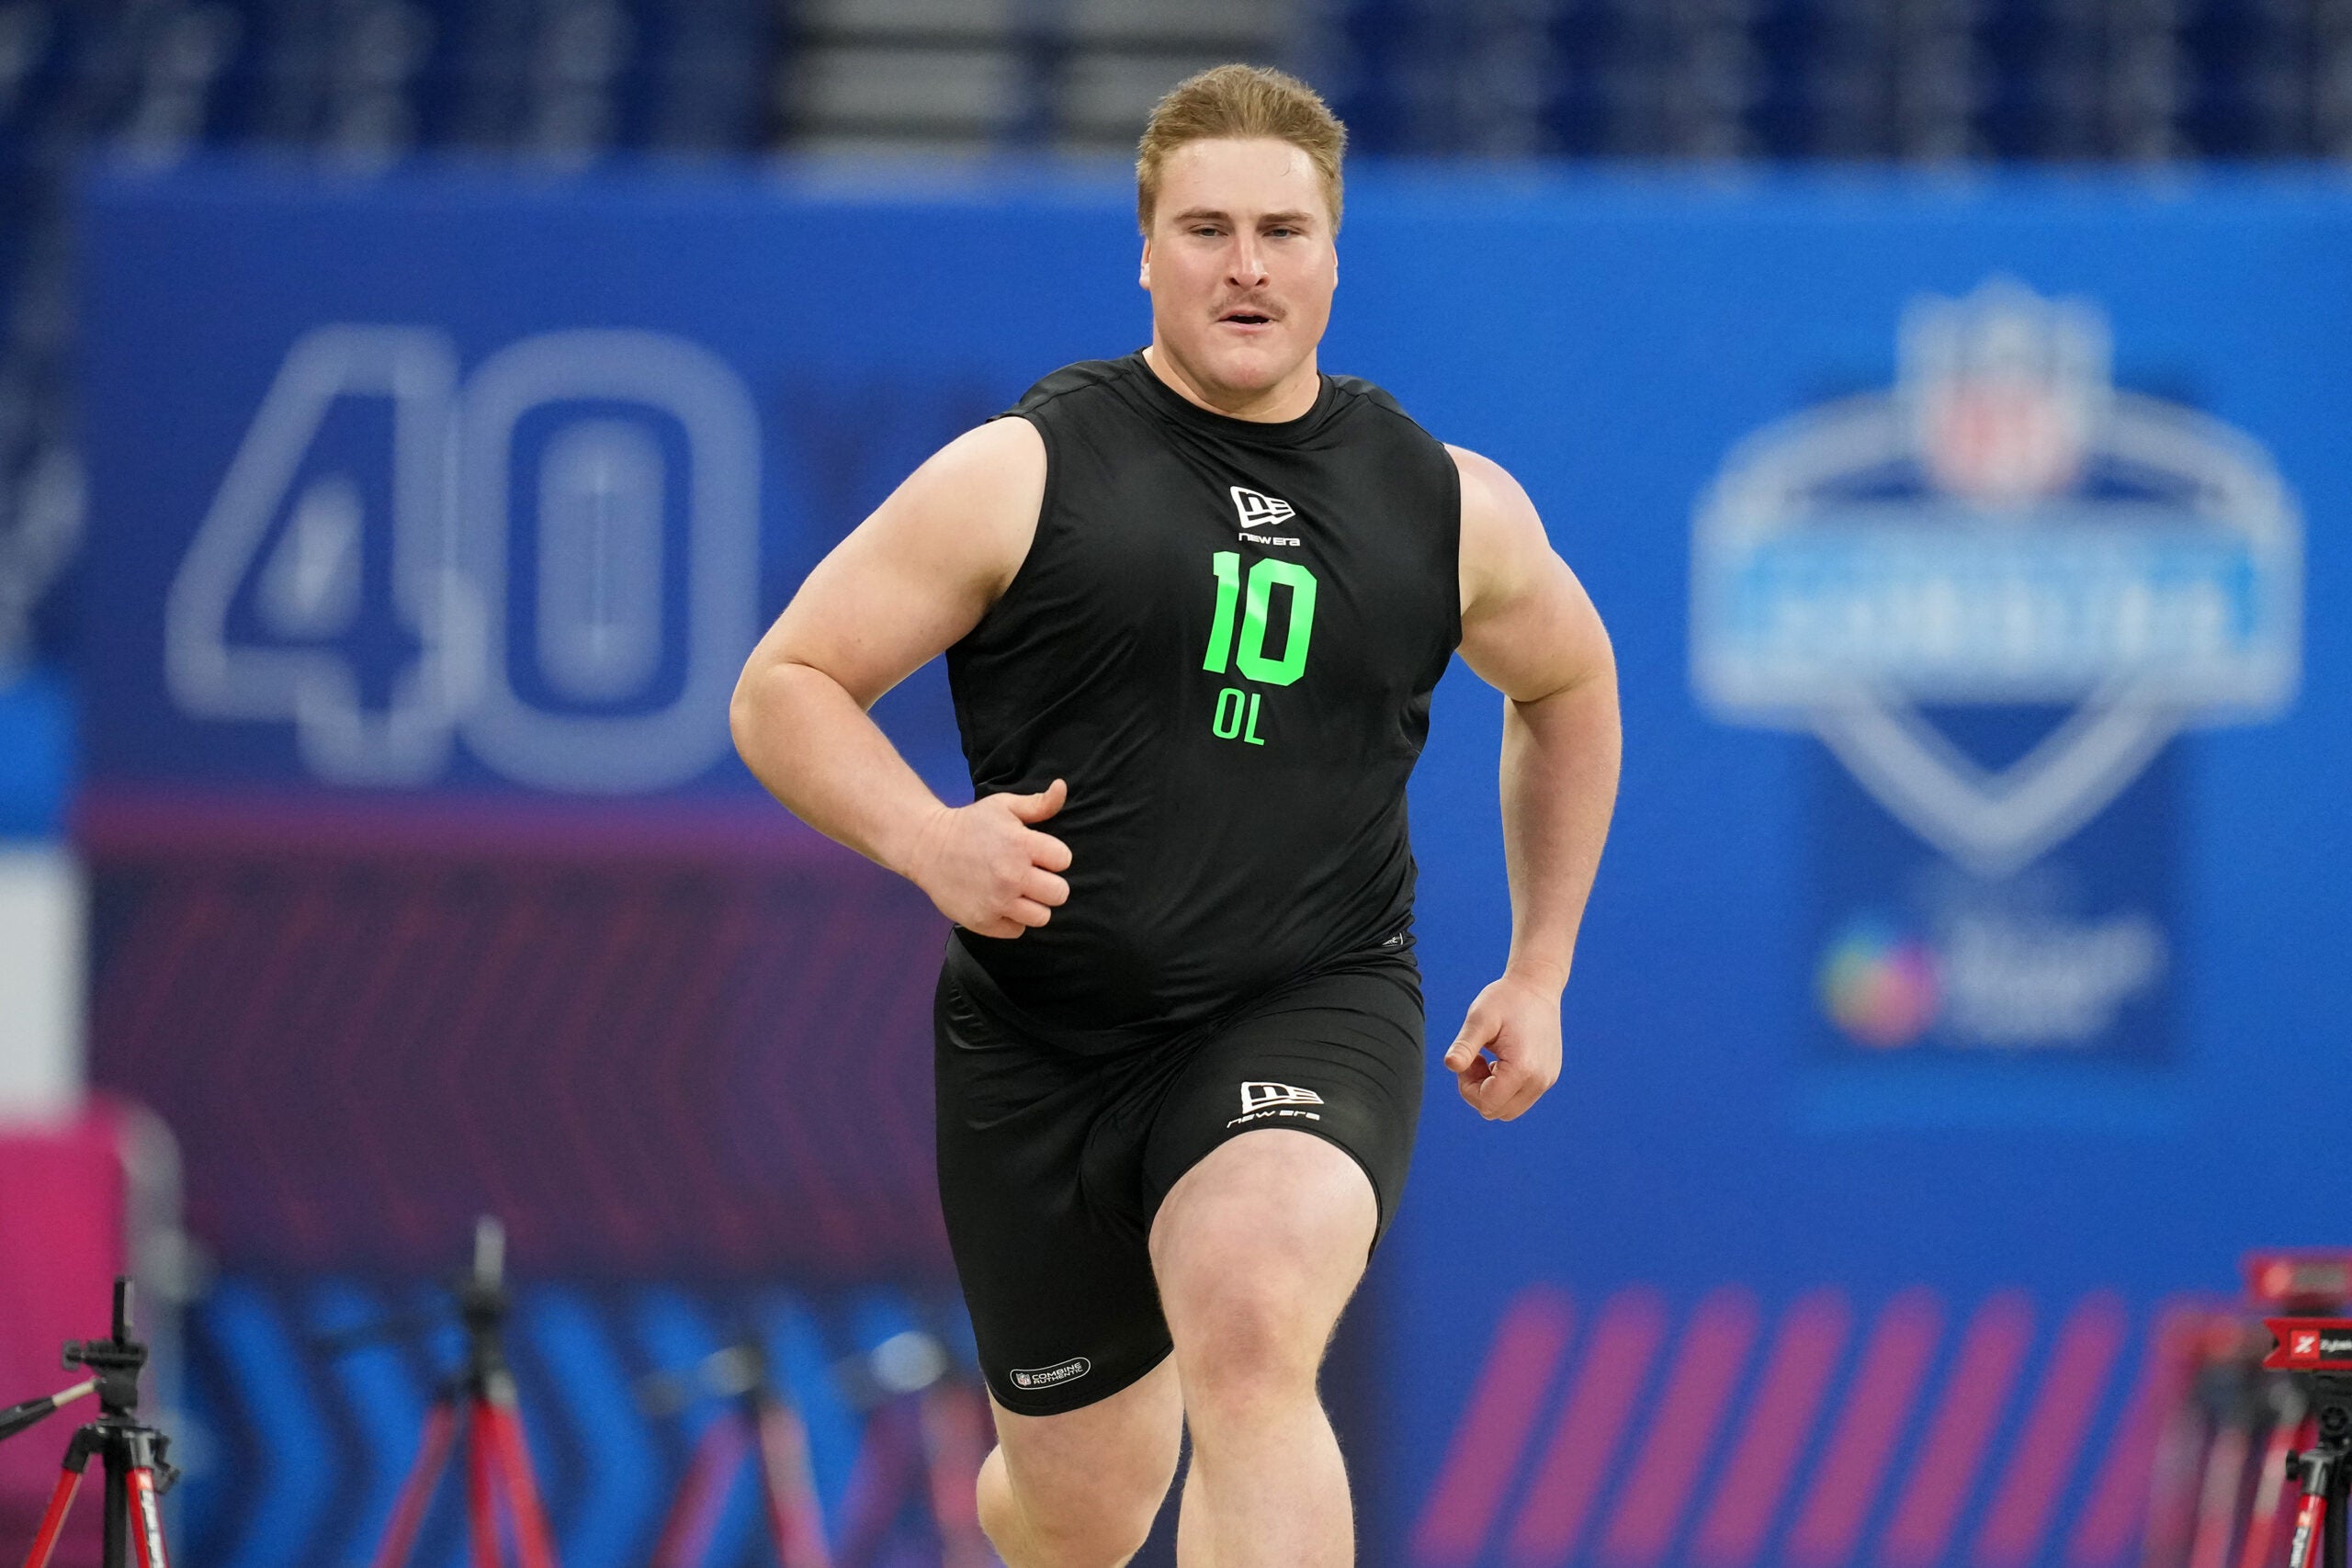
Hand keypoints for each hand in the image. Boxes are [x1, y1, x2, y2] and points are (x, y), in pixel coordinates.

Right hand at [905, 779, 1071, 937]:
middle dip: (1050, 884)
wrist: (927, 847)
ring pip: (1042, 917)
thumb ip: (1038, 803)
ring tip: (1018, 892)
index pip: (1064, 860)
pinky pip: (1017, 930)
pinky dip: (1011, 920)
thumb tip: (1062, 786)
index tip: (1039, 855)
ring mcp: (997, 902)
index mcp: (1021, 845)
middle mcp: (1012, 876)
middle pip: (1060, 894)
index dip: (1054, 857)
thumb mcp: (1003, 806)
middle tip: (1032, 877)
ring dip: (1033, 905)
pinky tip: (1000, 904)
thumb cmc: (971, 824)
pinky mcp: (983, 922)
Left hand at [1442, 974, 1562, 1120]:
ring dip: (1492, 1091)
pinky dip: (1506, 1087)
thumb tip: (1450, 1065)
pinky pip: (1521, 1098)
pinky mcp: (1549, 1077)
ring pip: (1509, 1110)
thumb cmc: (1506, 999)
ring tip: (1490, 1060)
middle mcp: (1540, 1080)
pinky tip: (1502, 1060)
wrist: (1537, 986)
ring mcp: (1547, 1080)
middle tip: (1477, 1059)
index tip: (1469, 1058)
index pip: (1486, 1103)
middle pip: (1497, 1112)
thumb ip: (1465, 1045)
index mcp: (1523, 1068)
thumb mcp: (1480, 1019)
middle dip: (1479, 1091)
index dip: (1468, 1086)